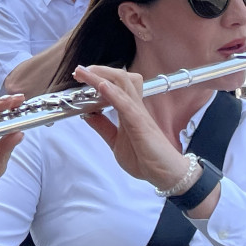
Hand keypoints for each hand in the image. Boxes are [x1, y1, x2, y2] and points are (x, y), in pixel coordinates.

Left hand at [75, 65, 189, 189]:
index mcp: (129, 111)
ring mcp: (138, 114)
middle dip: (99, 70)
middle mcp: (135, 108)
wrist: (166, 174)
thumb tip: (88, 114)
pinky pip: (126, 105)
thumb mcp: (115, 141)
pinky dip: (113, 94)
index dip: (98, 76)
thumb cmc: (145, 158)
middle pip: (120, 78)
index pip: (116, 85)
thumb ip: (103, 127)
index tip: (80, 75)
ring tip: (85, 73)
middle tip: (80, 71)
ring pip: (123, 85)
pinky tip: (102, 87)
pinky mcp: (141, 124)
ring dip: (101, 77)